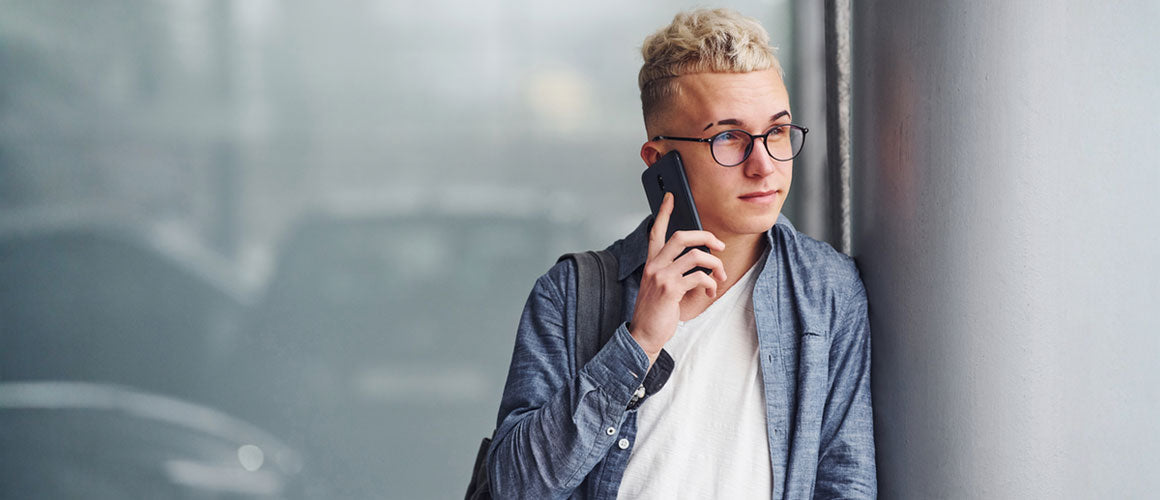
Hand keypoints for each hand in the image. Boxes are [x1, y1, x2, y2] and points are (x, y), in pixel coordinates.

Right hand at [629, 192, 726, 366]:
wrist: (644, 335)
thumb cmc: (656, 312)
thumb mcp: (661, 287)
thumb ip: (674, 271)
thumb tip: (701, 262)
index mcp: (652, 263)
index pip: (656, 231)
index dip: (664, 212)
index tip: (671, 197)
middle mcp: (654, 265)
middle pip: (681, 236)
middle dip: (706, 237)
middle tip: (719, 246)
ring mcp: (661, 276)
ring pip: (695, 256)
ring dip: (715, 264)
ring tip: (720, 276)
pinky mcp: (670, 290)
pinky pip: (698, 277)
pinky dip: (710, 283)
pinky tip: (711, 292)